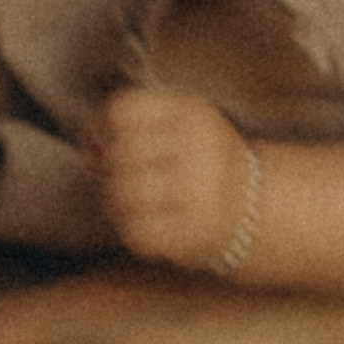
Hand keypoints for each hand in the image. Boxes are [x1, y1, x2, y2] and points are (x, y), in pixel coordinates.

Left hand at [84, 87, 253, 271]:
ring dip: (114, 203)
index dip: (100, 130)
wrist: (254, 208)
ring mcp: (202, 190)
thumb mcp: (175, 126)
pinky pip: (136, 232)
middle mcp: (201, 146)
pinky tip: (146, 226)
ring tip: (131, 205)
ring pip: (120, 194)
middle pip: (117, 154)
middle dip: (108, 170)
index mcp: (193, 112)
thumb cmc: (196, 163)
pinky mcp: (198, 231)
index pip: (119, 111)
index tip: (108, 147)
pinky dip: (131, 231)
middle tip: (121, 181)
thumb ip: (127, 128)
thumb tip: (89, 157)